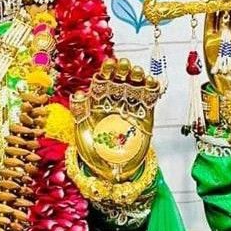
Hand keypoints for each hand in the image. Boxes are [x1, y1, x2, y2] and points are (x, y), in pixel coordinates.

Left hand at [70, 59, 161, 182]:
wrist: (112, 166)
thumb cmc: (94, 147)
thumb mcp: (82, 127)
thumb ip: (79, 110)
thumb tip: (78, 93)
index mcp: (98, 99)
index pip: (102, 80)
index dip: (106, 71)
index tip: (109, 64)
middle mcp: (114, 98)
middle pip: (119, 79)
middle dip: (122, 70)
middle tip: (124, 65)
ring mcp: (130, 103)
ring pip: (135, 84)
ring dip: (137, 76)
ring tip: (137, 72)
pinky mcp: (145, 111)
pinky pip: (150, 96)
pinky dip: (153, 88)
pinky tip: (152, 82)